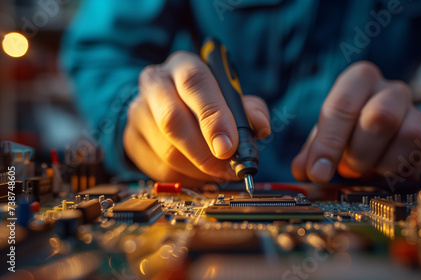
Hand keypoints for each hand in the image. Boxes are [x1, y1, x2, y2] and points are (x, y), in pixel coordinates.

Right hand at [124, 51, 270, 185]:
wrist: (167, 102)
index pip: (195, 84)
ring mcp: (138, 112)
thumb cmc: (207, 99)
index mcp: (183, 65)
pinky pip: (160, 169)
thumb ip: (249, 109)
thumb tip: (260, 128)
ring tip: (220, 172)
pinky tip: (201, 173)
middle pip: (172, 120)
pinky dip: (186, 177)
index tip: (229, 146)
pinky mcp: (131, 139)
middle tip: (227, 168)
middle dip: (204, 151)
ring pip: (167, 150)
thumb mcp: (231, 96)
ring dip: (199, 169)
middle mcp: (155, 83)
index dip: (213, 117)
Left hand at [292, 61, 420, 183]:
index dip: (329, 142)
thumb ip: (312, 152)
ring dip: (385, 166)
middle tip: (348, 170)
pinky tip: (399, 180)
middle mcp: (392, 91)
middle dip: (359, 154)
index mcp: (359, 79)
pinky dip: (420, 172)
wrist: (379, 136)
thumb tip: (303, 169)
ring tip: (370, 173)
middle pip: (381, 117)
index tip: (318, 173)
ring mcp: (419, 113)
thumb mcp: (325, 137)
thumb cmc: (347, 133)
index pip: (343, 105)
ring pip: (412, 136)